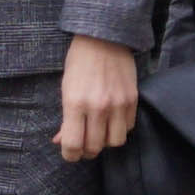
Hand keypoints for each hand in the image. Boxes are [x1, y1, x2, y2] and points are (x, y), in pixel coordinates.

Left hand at [54, 36, 140, 161]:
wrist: (104, 38)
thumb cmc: (79, 62)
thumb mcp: (66, 89)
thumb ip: (66, 118)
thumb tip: (61, 141)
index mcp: (75, 104)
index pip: (74, 144)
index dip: (70, 155)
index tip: (70, 154)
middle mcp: (98, 107)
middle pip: (95, 147)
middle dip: (86, 151)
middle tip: (83, 146)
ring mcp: (118, 104)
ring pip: (115, 142)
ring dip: (105, 142)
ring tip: (99, 134)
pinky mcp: (133, 100)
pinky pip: (129, 127)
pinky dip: (119, 129)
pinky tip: (112, 120)